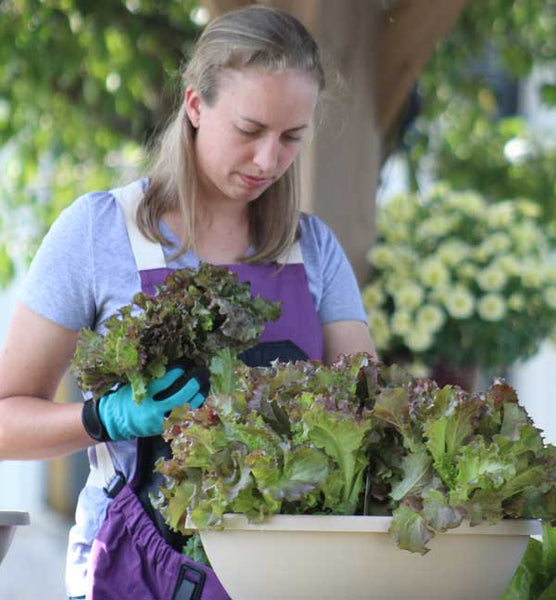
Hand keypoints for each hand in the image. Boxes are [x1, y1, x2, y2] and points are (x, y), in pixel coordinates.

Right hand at [82, 363, 208, 440]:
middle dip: (194, 384)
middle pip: (180, 397)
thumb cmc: (125, 398)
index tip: (186, 364)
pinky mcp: (164, 429)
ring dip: (198, 397)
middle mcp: (153, 410)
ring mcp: (160, 422)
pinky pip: (184, 419)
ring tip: (204, 386)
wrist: (114, 421)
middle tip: (202, 373)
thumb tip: (174, 364)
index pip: (166, 381)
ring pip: (185, 410)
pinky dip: (192, 408)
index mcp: (144, 396)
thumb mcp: (135, 384)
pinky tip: (198, 399)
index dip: (179, 371)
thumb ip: (152, 377)